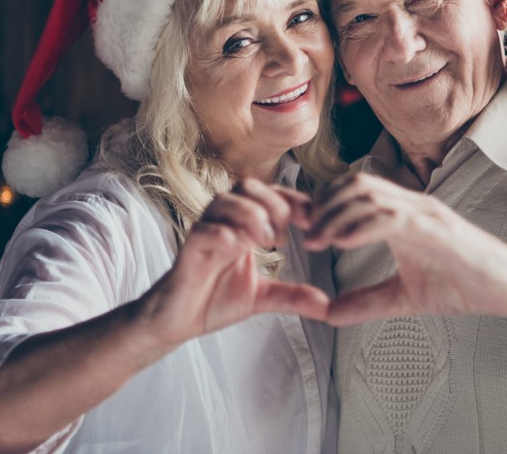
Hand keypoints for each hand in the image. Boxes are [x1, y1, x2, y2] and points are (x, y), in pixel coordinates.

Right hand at [135, 179, 327, 355]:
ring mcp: (205, 232)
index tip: (313, 221)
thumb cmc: (215, 300)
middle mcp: (224, 222)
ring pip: (225, 200)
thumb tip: (327, 306)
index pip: (270, 195)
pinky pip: (203, 230)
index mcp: (244, 226)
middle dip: (272, 204)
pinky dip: (223, 234)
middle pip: (247, 186)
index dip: (293, 202)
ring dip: (250, 215)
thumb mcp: (263, 298)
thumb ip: (293, 296)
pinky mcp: (188, 250)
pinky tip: (238, 249)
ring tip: (265, 242)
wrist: (178, 321)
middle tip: (283, 236)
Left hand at [303, 173, 506, 327]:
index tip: (297, 225)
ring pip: (369, 195)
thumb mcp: (404, 297)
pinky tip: (343, 241)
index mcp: (401, 215)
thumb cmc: (463, 285)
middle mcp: (411, 205)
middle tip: (303, 235)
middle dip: (323, 206)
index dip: (321, 204)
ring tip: (316, 240)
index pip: (353, 193)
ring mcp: (425, 213)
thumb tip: (328, 314)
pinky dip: (363, 225)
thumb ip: (367, 301)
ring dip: (336, 215)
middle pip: (354, 185)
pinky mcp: (438, 229)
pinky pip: (394, 218)